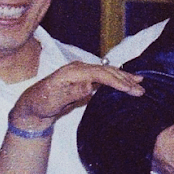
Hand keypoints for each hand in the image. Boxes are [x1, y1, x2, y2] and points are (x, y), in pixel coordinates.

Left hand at [11, 61, 142, 130]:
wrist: (32, 105)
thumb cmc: (41, 103)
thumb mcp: (54, 100)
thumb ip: (71, 92)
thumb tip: (89, 85)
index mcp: (73, 71)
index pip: (99, 74)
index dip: (116, 81)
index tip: (130, 89)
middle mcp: (79, 68)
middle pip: (106, 71)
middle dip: (125, 80)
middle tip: (141, 89)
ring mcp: (82, 72)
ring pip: (107, 72)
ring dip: (124, 78)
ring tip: (140, 82)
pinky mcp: (84, 78)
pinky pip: (104, 77)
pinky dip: (117, 79)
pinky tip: (127, 81)